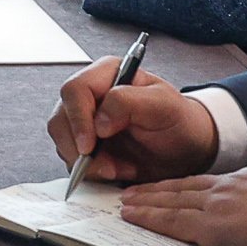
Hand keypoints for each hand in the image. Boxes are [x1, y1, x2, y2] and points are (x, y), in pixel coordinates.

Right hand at [43, 65, 220, 186]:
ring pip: (63, 141)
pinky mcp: (85, 144)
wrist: (185, 148)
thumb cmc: (178, 121)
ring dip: (87, 163)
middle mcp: (91, 95)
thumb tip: (98, 122)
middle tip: (106, 166)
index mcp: (107, 74)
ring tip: (118, 168)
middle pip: (61, 118)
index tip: (89, 145)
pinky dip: (92, 171)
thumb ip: (129, 102)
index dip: (78, 119)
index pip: (75, 90)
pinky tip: (117, 170)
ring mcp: (85, 120)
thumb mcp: (164, 105)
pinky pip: (72, 159)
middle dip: (78, 148)